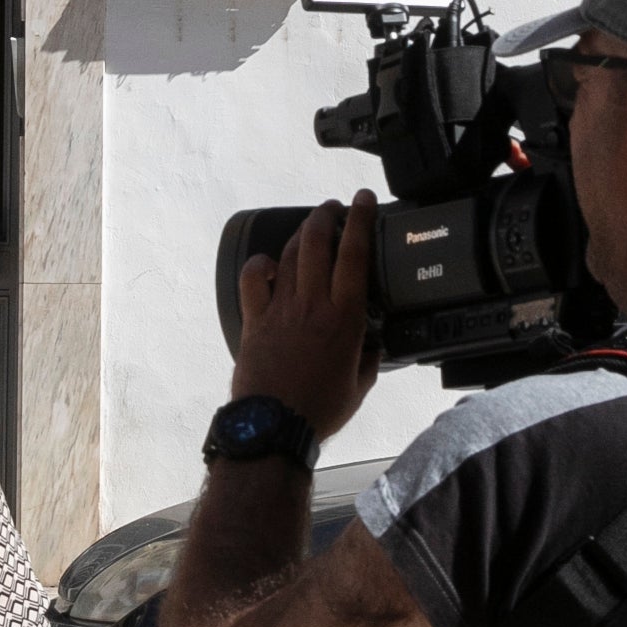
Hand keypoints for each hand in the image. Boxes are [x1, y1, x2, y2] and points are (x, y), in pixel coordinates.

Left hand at [229, 193, 379, 441]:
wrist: (273, 427)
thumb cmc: (320, 410)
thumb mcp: (361, 385)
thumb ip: (370, 356)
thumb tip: (373, 342)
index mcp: (344, 317)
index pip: (354, 254)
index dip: (360, 220)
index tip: (364, 199)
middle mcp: (312, 304)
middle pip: (317, 241)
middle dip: (327, 215)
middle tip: (335, 208)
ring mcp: (280, 308)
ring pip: (288, 254)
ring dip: (301, 234)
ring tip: (311, 228)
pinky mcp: (255, 319)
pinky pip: (253, 279)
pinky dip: (260, 264)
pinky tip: (268, 264)